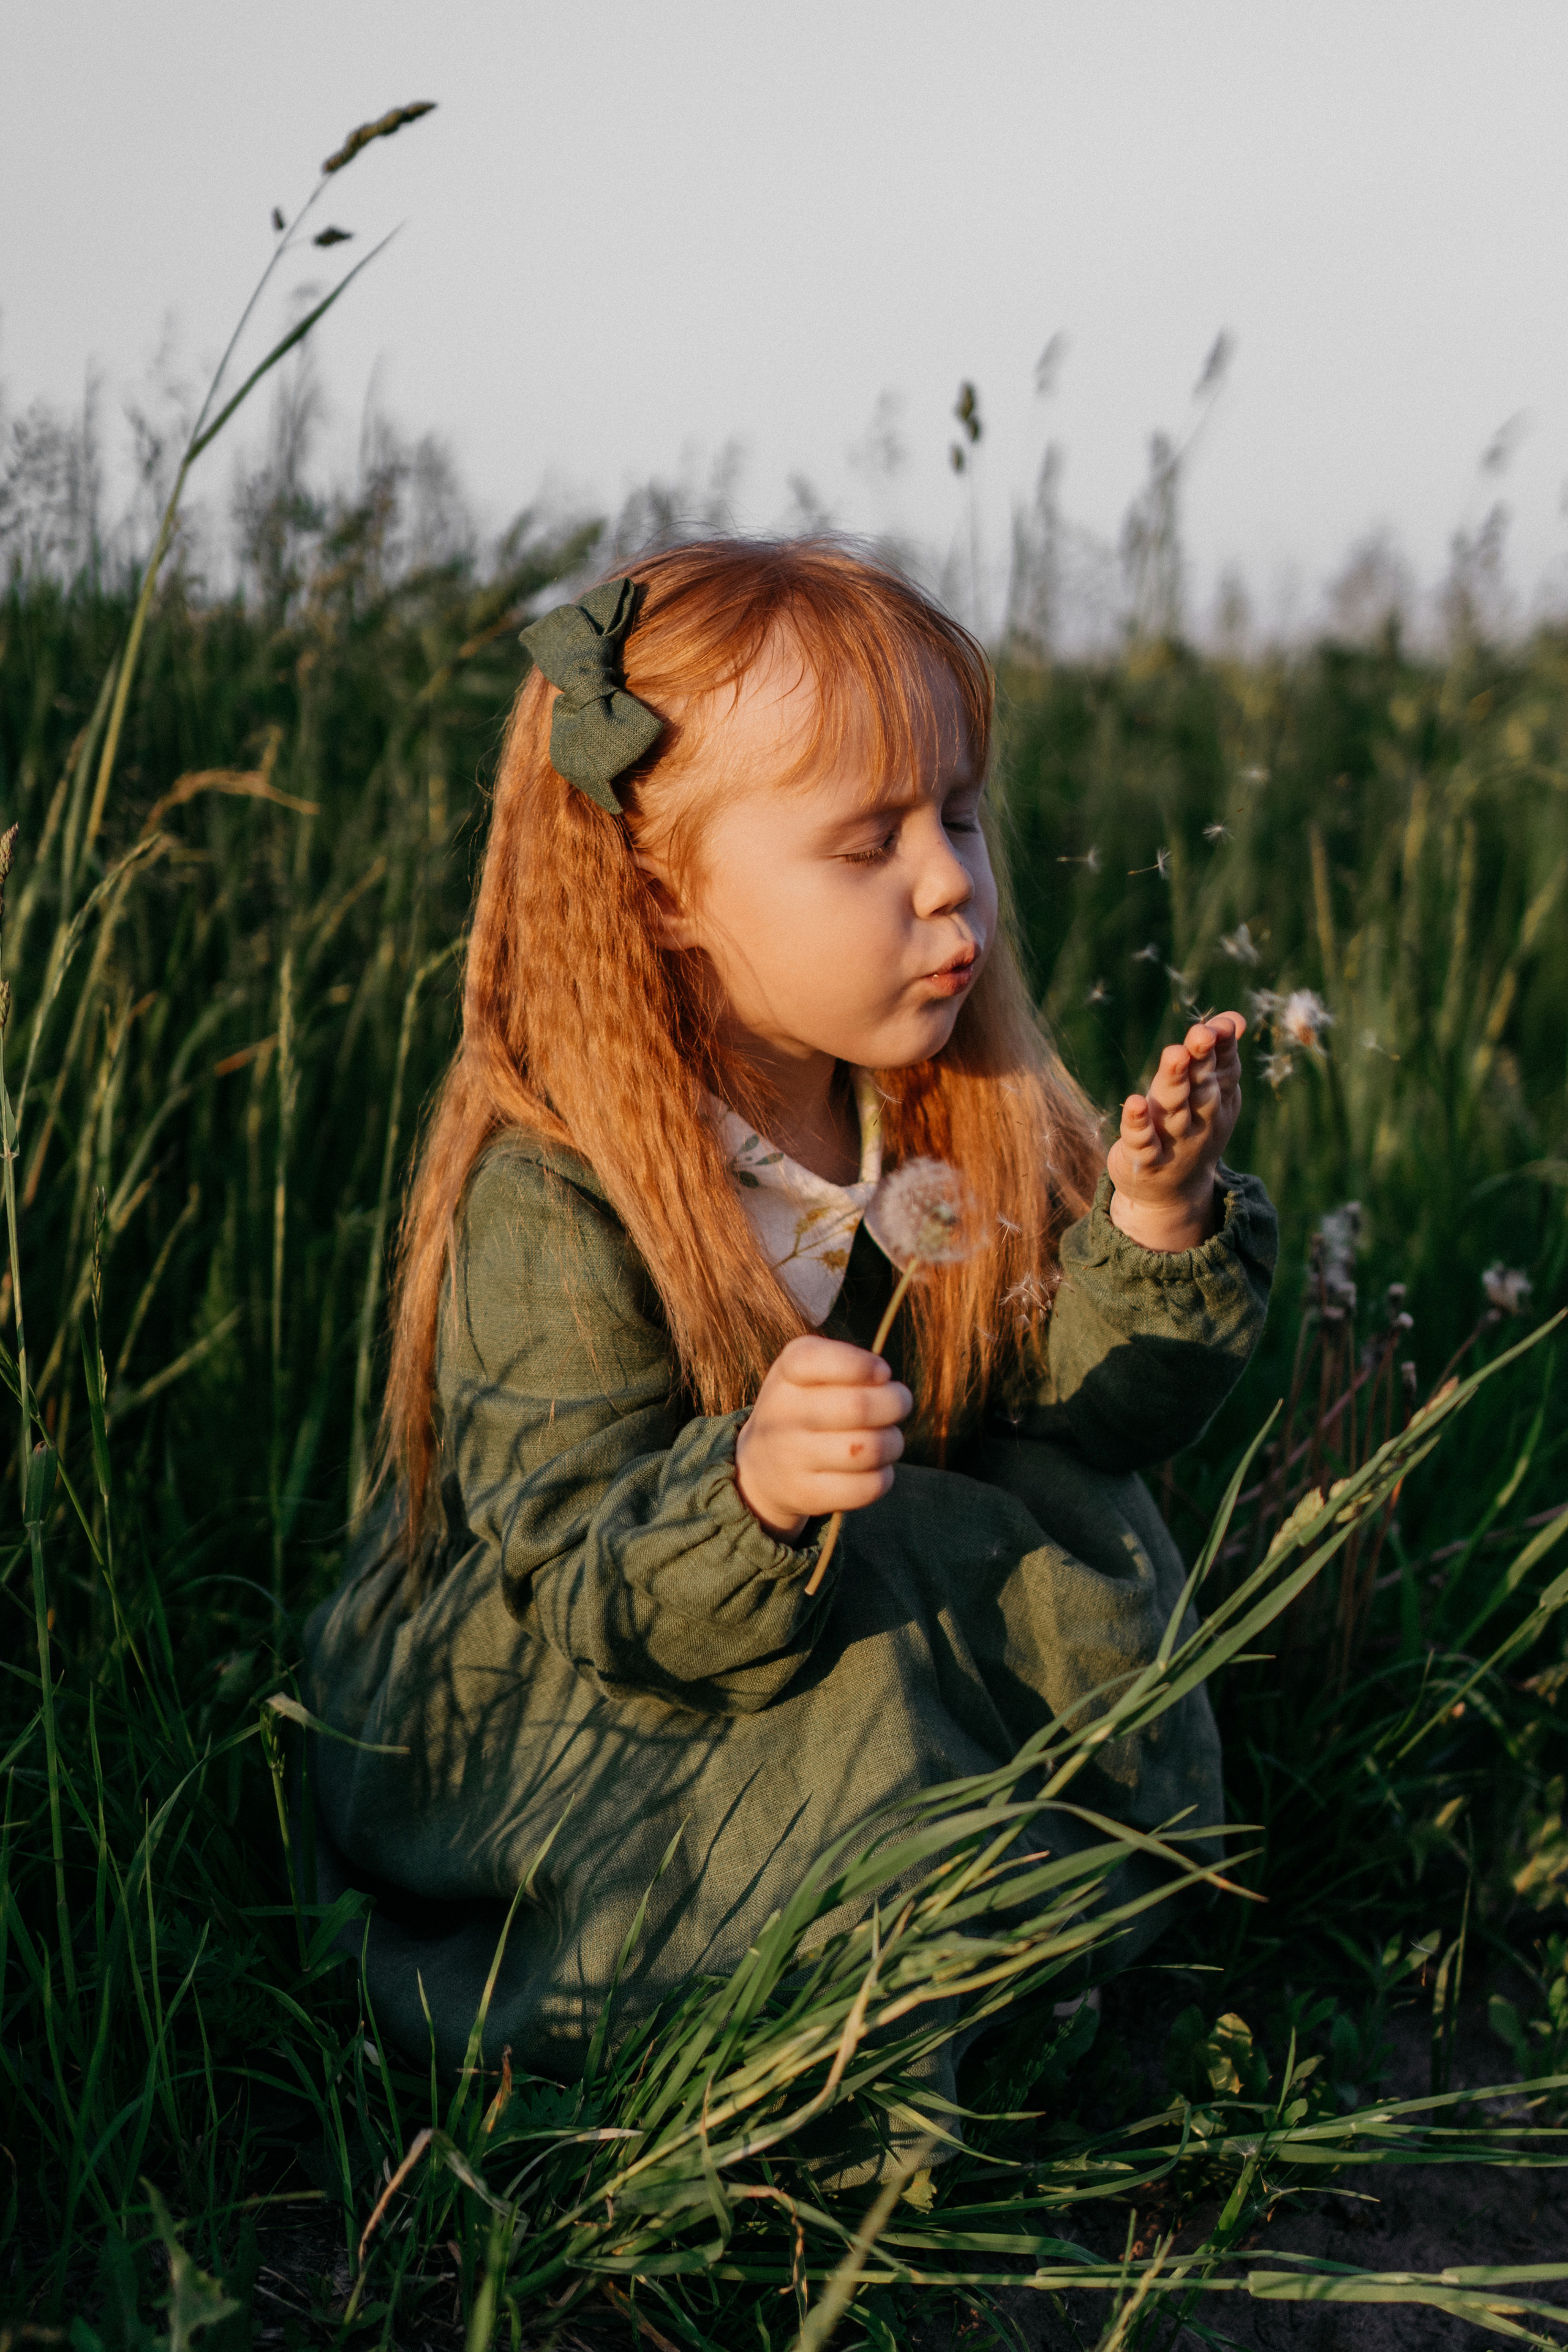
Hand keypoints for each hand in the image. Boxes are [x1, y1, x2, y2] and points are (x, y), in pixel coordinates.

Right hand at [734, 1336, 911, 1541]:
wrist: (762, 1466)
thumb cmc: (804, 1407)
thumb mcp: (809, 1372)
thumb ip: (846, 1362)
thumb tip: (883, 1379)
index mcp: (785, 1374)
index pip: (813, 1359)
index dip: (860, 1363)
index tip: (882, 1372)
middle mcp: (781, 1415)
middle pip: (859, 1407)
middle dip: (896, 1403)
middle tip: (900, 1404)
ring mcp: (791, 1458)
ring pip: (869, 1449)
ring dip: (893, 1442)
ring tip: (888, 1438)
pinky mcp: (806, 1494)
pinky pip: (867, 1487)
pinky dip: (884, 1475)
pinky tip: (874, 1468)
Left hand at [1107, 1011, 1245, 1252]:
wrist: (1174, 1196)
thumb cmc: (1192, 1130)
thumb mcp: (1212, 1096)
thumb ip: (1219, 1056)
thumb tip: (1233, 1018)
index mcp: (1218, 1101)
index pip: (1223, 1069)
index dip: (1223, 1045)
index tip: (1223, 1023)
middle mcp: (1199, 1120)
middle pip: (1201, 1086)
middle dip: (1202, 1059)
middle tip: (1201, 1032)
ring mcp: (1173, 1142)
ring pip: (1174, 1109)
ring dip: (1174, 1081)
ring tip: (1174, 1054)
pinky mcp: (1146, 1161)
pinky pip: (1143, 1142)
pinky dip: (1138, 1124)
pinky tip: (1133, 1103)